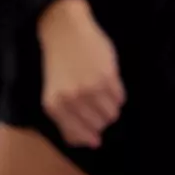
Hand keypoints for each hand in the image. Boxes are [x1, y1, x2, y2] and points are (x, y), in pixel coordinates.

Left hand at [37, 0, 123, 148]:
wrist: (63, 30)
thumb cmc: (60, 63)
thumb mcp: (55, 92)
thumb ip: (69, 120)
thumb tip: (92, 143)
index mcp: (54, 106)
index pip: (78, 136)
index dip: (88, 135)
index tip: (94, 133)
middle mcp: (71, 101)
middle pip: (98, 126)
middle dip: (99, 118)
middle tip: (93, 100)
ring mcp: (89, 90)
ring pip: (111, 114)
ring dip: (109, 105)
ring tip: (99, 89)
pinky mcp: (106, 78)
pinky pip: (120, 98)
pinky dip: (116, 93)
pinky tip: (106, 79)